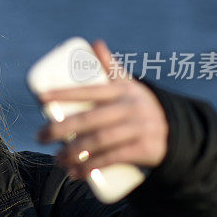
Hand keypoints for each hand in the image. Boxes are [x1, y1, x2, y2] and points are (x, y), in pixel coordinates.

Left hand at [35, 40, 168, 178]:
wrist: (176, 132)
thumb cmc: (139, 106)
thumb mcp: (129, 86)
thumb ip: (111, 67)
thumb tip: (95, 43)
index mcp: (122, 90)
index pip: (89, 90)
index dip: (63, 93)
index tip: (40, 99)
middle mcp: (131, 107)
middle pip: (90, 119)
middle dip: (60, 128)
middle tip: (40, 136)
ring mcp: (139, 128)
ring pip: (99, 141)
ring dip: (73, 152)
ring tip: (55, 159)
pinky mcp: (145, 149)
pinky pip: (113, 159)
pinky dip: (91, 167)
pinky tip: (75, 174)